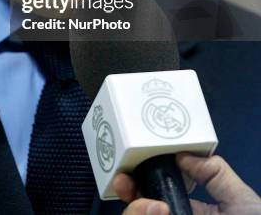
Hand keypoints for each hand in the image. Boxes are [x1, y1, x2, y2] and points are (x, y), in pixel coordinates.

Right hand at [113, 153, 260, 213]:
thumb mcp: (239, 199)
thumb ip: (215, 172)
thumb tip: (182, 155)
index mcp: (190, 213)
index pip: (156, 195)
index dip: (140, 181)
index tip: (131, 169)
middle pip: (137, 208)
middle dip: (126, 191)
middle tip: (125, 182)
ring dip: (136, 208)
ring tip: (157, 207)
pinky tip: (158, 211)